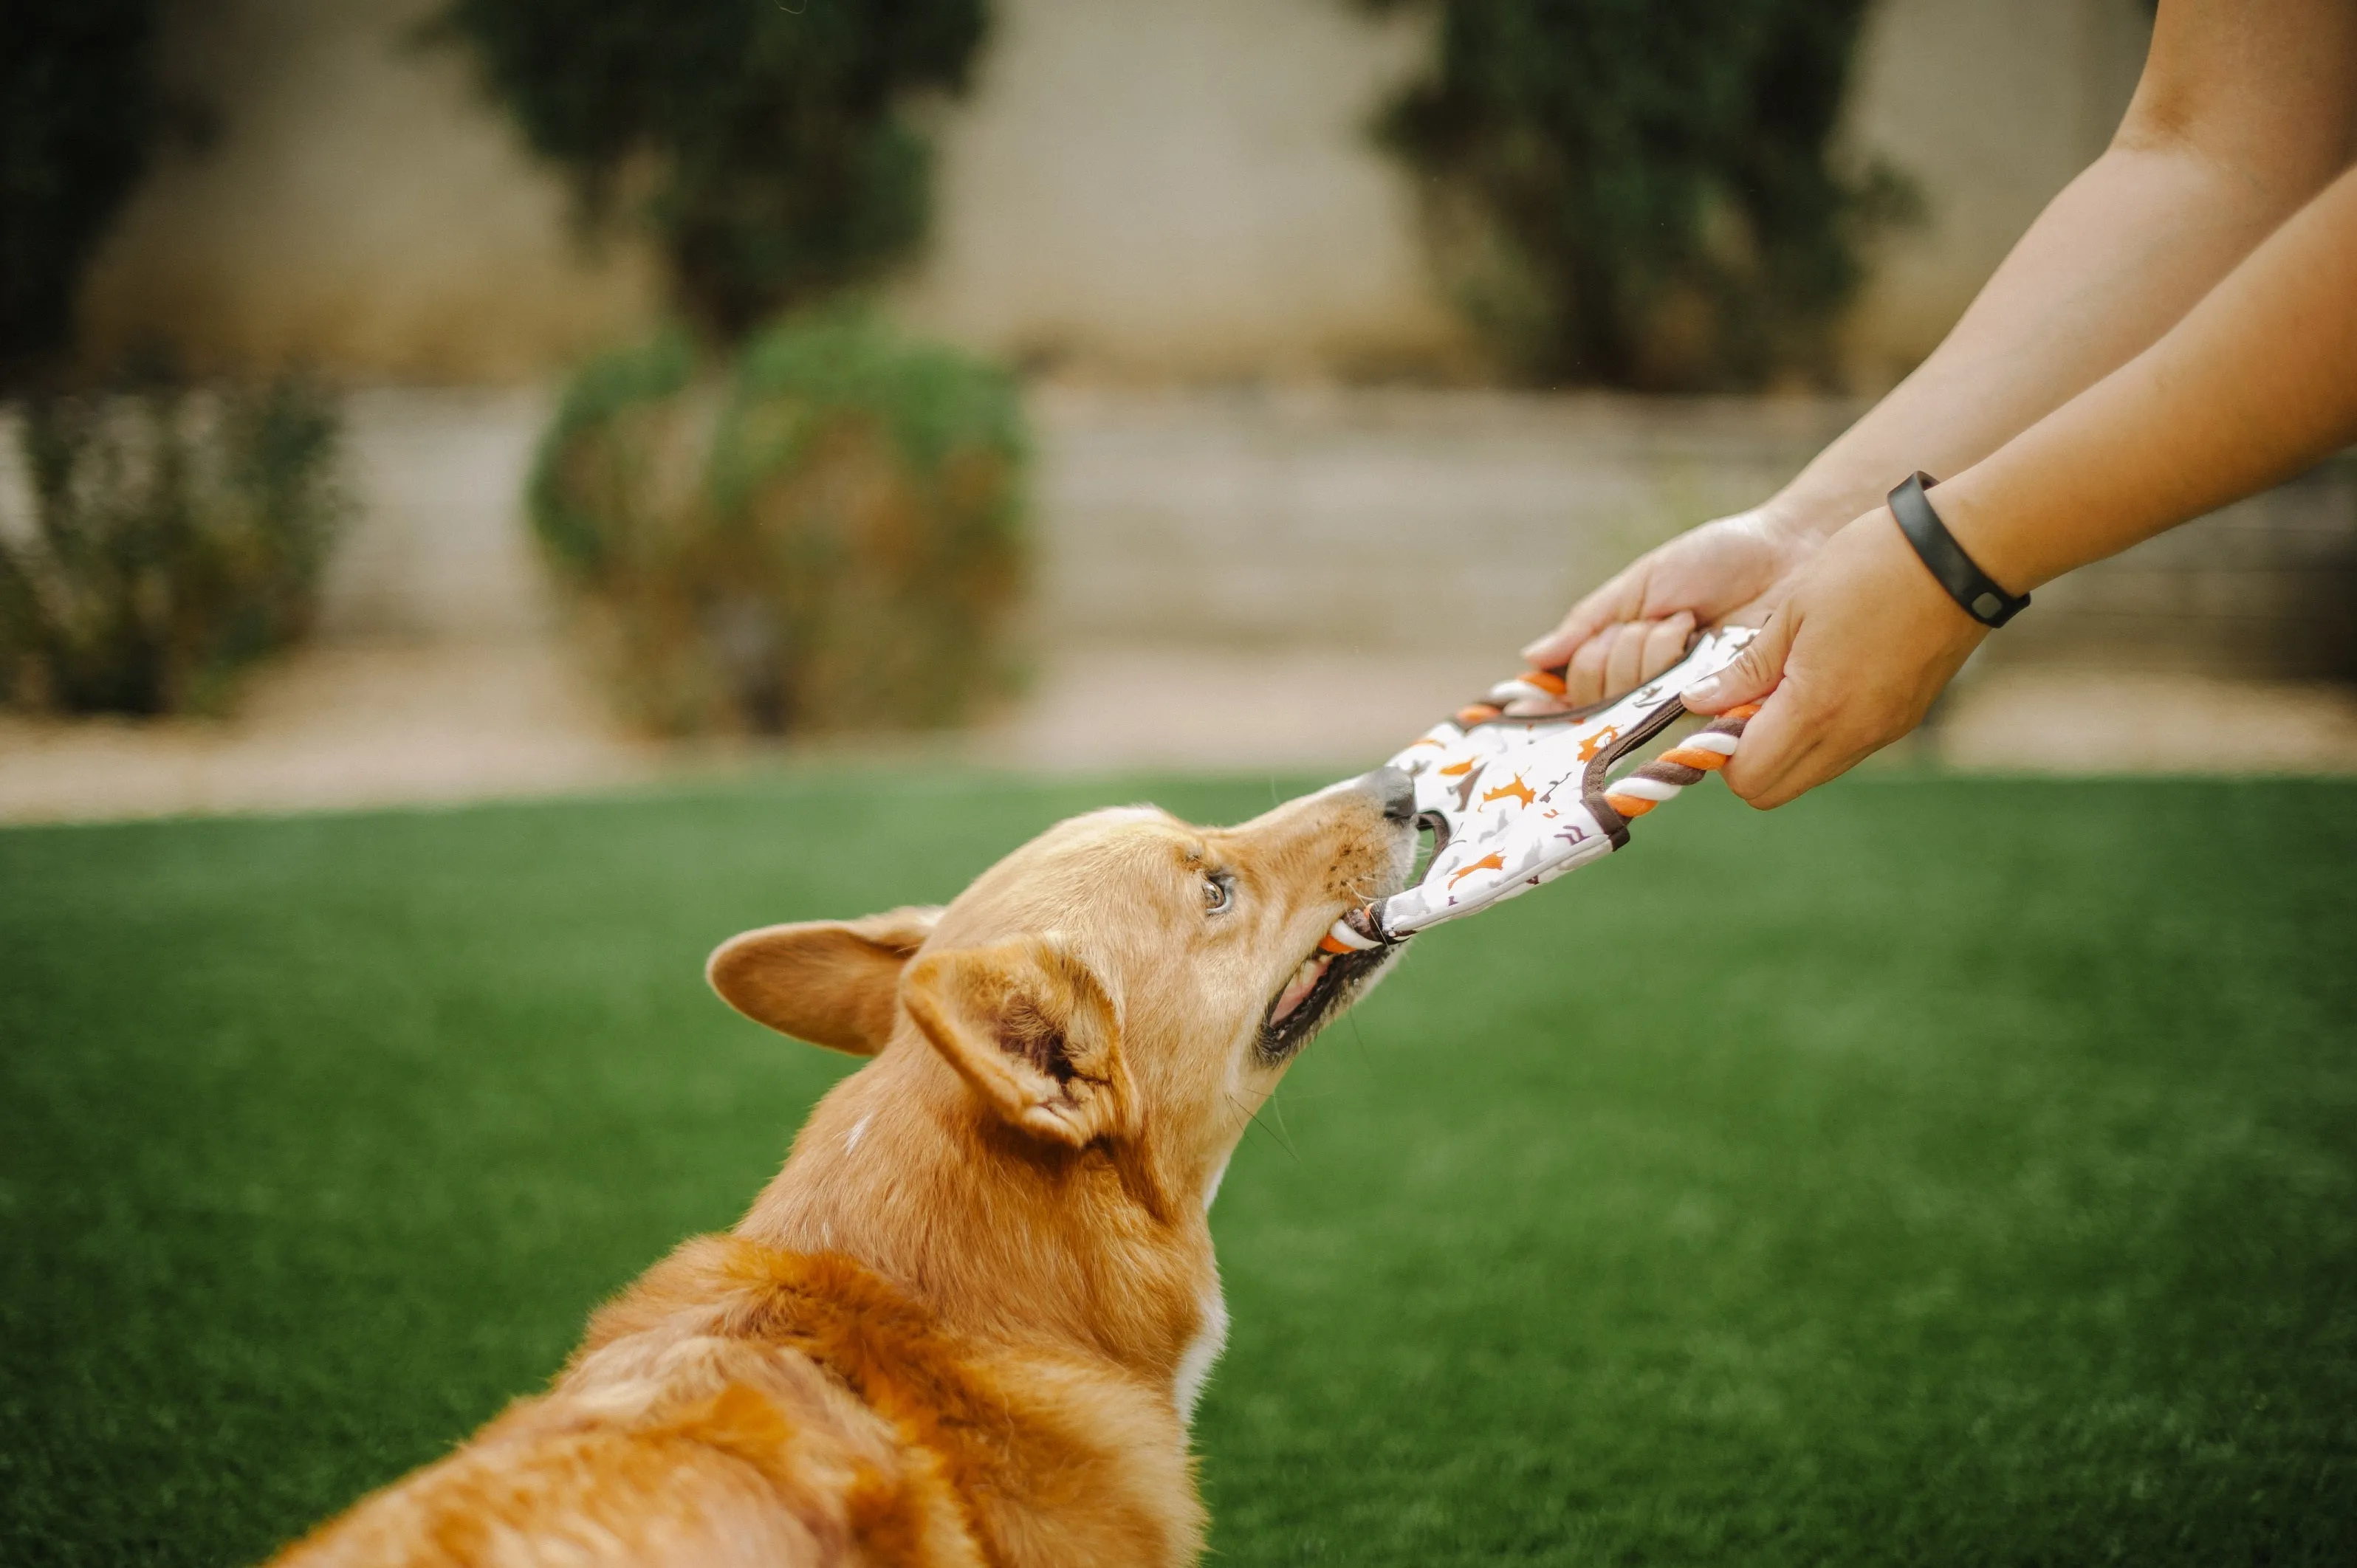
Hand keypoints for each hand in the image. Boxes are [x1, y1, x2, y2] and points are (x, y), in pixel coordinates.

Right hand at [1521, 509, 1820, 705]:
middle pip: (1592, 693)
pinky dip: (1671, 670)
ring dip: (1649, 651)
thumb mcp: (1642, 583)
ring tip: (1688, 623)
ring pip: (1625, 702)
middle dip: (1618, 649)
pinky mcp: (1715, 715)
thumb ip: (1589, 621)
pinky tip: (1692, 644)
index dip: (1545, 702)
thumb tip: (1533, 657)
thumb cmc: (1717, 561)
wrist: (1785, 554)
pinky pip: (1669, 712)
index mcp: (1622, 658)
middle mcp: (1646, 689)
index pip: (1571, 691)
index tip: (1522, 701)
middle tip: (1662, 619)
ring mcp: (1679, 705)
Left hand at [1680, 508, 1987, 807]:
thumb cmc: (1869, 567)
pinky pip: (1843, 751)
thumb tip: (1699, 703)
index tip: (1715, 710)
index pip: (1747, 776)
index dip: (1719, 751)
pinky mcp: (1903, 720)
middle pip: (1773, 791)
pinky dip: (1817, 734)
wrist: (1962, 554)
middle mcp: (1851, 735)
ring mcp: (1882, 732)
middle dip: (1745, 759)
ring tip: (1783, 685)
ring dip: (1782, 746)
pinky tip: (1820, 681)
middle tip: (1743, 703)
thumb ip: (1745, 669)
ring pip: (1809, 773)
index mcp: (1815, 709)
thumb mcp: (1793, 610)